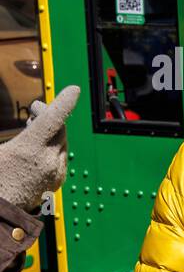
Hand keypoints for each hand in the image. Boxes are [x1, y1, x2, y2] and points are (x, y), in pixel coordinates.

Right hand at [0, 85, 79, 211]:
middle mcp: (47, 161)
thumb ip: (21, 133)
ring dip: (51, 129)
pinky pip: (60, 156)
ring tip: (35, 123)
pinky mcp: (56, 180)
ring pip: (61, 141)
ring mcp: (54, 172)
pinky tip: (41, 142)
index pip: (54, 119)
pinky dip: (53, 144)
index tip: (74, 91)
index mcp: (30, 150)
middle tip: (35, 107)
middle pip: (59, 128)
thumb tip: (34, 122)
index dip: (64, 102)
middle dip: (49, 114)